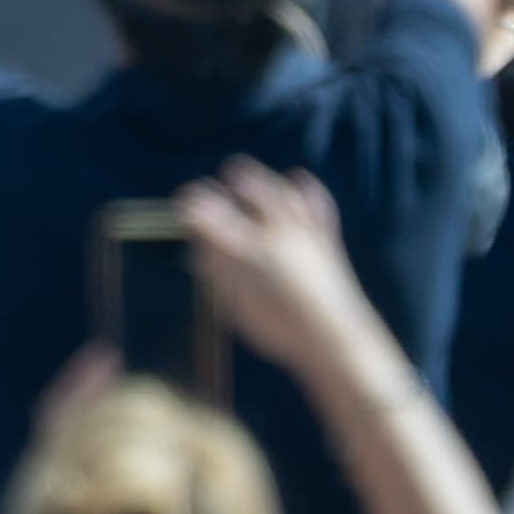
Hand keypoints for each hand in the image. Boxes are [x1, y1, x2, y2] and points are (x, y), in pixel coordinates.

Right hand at [176, 160, 381, 374]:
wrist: (333, 337)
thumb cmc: (278, 330)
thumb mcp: (235, 306)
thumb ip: (218, 273)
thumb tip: (201, 251)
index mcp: (243, 250)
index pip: (207, 212)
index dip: (188, 205)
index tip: (181, 206)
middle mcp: (272, 231)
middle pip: (243, 187)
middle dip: (221, 186)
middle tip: (208, 193)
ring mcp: (301, 229)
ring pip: (277, 188)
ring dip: (256, 179)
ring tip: (242, 177)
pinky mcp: (325, 235)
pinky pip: (315, 200)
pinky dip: (303, 187)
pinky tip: (295, 180)